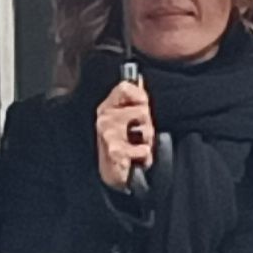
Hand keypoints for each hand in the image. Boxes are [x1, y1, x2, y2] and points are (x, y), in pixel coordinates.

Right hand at [91, 74, 154, 192]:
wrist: (113, 174)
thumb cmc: (122, 145)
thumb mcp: (128, 118)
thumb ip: (134, 98)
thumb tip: (138, 77)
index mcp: (107, 107)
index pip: (126, 87)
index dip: (140, 96)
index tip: (142, 107)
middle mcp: (104, 118)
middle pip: (142, 109)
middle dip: (147, 125)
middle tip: (137, 136)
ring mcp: (108, 134)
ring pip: (146, 129)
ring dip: (147, 142)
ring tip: (136, 147)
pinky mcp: (115, 152)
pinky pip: (144, 149)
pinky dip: (144, 157)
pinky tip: (134, 159)